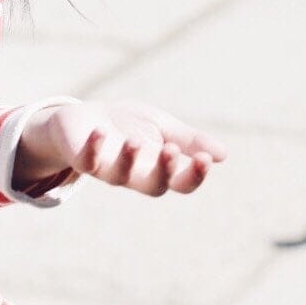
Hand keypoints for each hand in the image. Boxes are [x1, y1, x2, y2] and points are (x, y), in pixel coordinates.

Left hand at [17, 101, 226, 196]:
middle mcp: (134, 174)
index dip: (194, 175)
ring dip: (129, 160)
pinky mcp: (83, 158)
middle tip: (171, 150)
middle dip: (163, 171)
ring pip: (119, 176)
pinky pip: (88, 161)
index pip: (181, 181)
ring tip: (135, 141)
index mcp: (157, 168)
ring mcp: (107, 169)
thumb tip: (222, 155)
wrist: (84, 118)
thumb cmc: (126, 126)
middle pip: (153, 186)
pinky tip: (101, 132)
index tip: (205, 159)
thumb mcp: (162, 127)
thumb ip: (187, 140)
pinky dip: (94, 148)